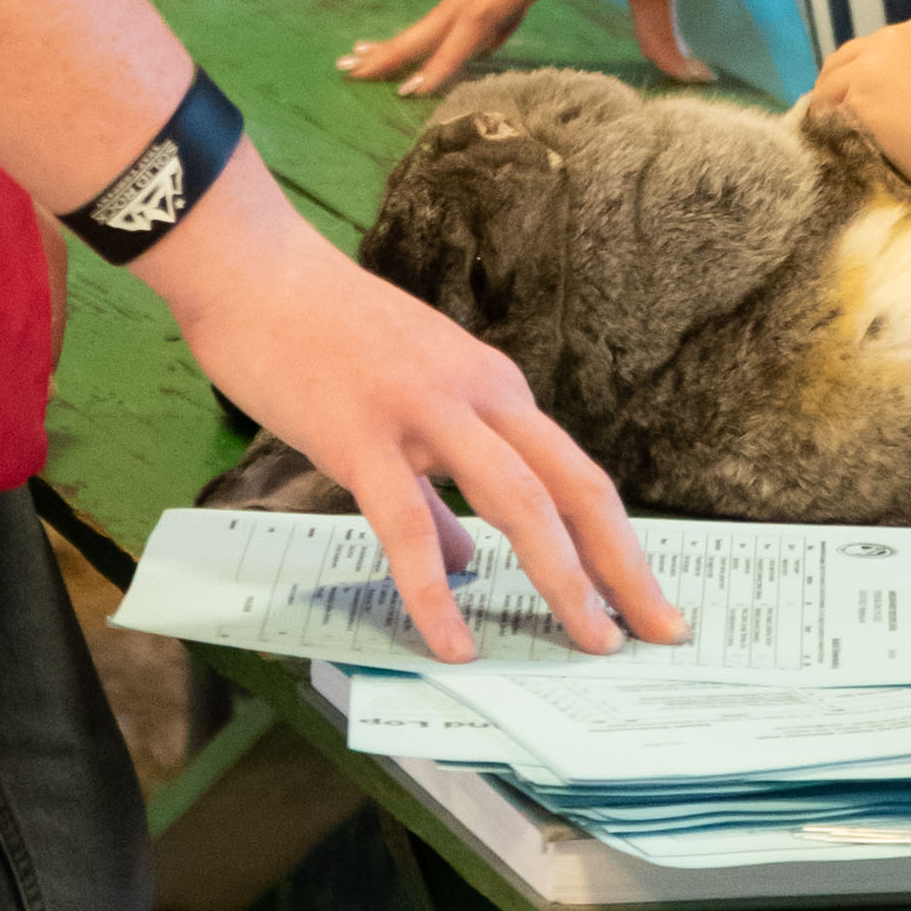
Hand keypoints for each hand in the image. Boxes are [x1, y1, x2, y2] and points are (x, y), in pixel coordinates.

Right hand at [133, 161, 677, 663]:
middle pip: (575, 491)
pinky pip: (407, 527)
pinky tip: (454, 642)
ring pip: (518, 504)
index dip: (619, 544)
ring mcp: (424, 413)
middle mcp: (479, 397)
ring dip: (562, 579)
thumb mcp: (404, 402)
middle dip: (623, 569)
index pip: (577, 477)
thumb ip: (437, 486)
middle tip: (657, 634)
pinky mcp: (362, 437)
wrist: (253, 269)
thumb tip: (461, 561)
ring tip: (588, 642)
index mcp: (495, 389)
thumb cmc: (321, 334)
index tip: (648, 601)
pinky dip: (436, 593)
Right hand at [334, 0, 700, 92]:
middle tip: (356, 71)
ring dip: (424, 28)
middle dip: (404, 43)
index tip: (415, 90)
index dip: (450, 56)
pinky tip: (458, 33)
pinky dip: (464, 13)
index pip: (482, 16)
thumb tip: (692, 76)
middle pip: (451, 8)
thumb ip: (662, 27)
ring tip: (383, 56)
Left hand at [801, 18, 910, 209]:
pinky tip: (830, 144)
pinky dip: (824, 127)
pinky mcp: (858, 98)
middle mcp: (891, 39)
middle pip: (843, 60)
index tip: (854, 96)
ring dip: (827, 107)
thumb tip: (888, 99)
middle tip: (831, 115)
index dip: (858, 75)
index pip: (870, 49)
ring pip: (829, 85)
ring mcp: (871, 67)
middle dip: (835, 87)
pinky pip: (826, 112)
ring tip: (828, 132)